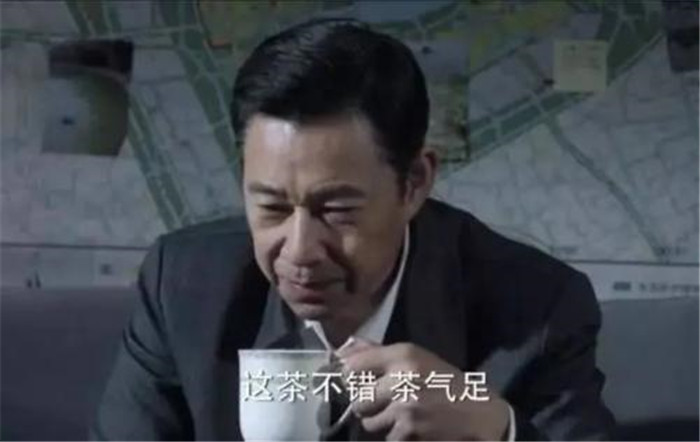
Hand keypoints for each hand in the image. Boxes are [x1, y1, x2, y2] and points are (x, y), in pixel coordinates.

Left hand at [336, 338, 509, 440]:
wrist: (481, 413)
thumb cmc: (445, 382)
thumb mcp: (416, 358)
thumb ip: (378, 353)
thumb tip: (342, 351)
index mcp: (403, 355)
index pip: (353, 366)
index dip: (350, 378)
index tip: (357, 383)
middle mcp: (401, 379)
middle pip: (358, 401)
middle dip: (369, 407)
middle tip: (388, 405)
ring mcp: (405, 409)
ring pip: (370, 424)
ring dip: (383, 424)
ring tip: (404, 417)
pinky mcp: (409, 434)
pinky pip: (387, 439)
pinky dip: (398, 438)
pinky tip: (415, 429)